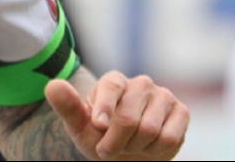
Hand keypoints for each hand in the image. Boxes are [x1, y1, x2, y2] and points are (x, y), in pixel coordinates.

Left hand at [44, 71, 188, 160]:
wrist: (127, 154)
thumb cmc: (99, 136)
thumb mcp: (79, 126)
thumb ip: (67, 107)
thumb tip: (53, 86)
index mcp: (114, 81)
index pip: (110, 86)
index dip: (104, 108)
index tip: (98, 127)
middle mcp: (140, 84)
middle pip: (129, 117)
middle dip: (116, 141)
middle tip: (107, 149)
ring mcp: (163, 96)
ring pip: (149, 129)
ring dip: (134, 148)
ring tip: (128, 146)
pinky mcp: (181, 112)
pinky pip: (169, 137)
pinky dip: (155, 150)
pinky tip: (148, 147)